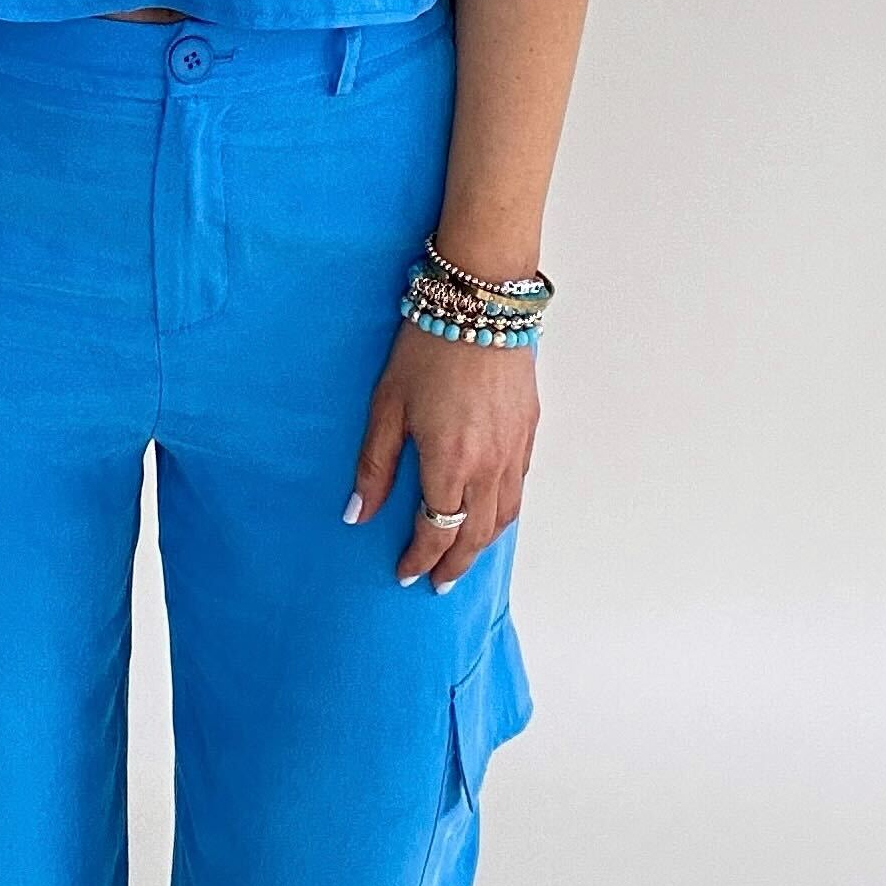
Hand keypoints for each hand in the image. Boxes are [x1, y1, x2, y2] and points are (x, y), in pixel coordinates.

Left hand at [346, 323, 537, 591]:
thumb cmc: (428, 345)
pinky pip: (520, 487)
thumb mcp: (387, 405)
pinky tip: (491, 512)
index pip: (437, 532)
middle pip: (476, 534)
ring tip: (464, 557)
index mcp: (450, 462)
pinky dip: (504, 512)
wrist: (481, 302)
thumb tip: (357, 514)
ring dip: (483, 544)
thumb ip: (374, 466)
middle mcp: (489, 464)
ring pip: (504, 516)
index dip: (421, 559)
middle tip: (438, 583)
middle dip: (455, 564)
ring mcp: (515, 449)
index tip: (406, 574)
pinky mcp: (529, 430)